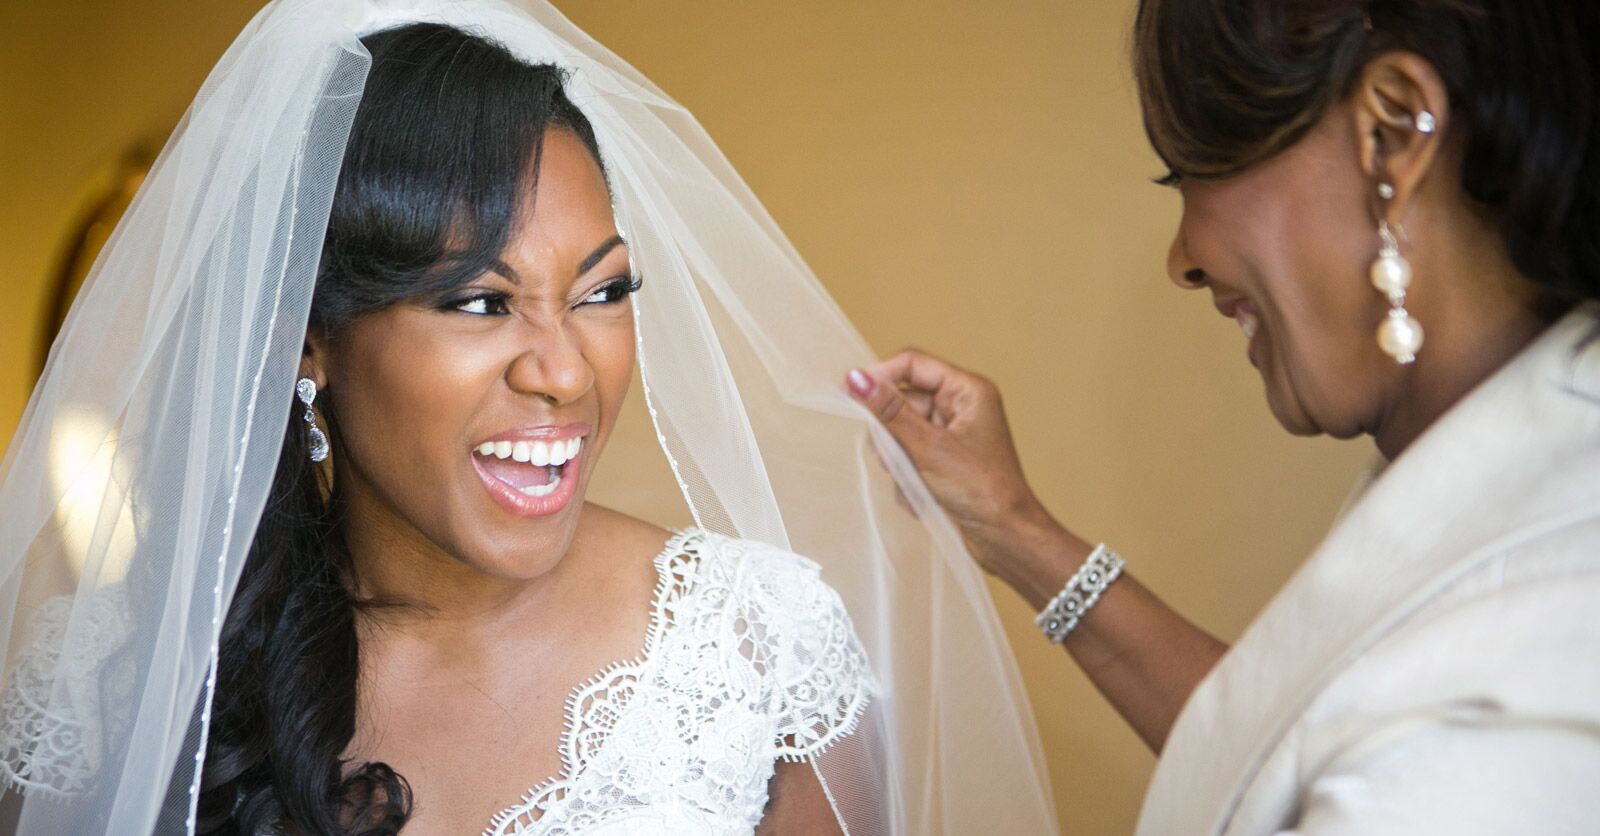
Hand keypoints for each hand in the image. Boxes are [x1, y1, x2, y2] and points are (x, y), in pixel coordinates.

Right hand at [846, 349, 1053, 573]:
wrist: (1005, 538)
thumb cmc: (983, 490)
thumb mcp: (928, 447)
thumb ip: (890, 412)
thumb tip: (857, 380)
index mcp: (968, 391)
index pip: (913, 364)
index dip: (880, 375)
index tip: (850, 393)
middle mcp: (961, 407)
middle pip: (904, 400)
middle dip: (891, 431)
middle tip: (887, 454)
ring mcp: (952, 434)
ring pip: (902, 432)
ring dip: (898, 459)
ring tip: (911, 480)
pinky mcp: (944, 459)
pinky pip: (909, 455)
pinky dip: (908, 476)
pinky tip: (920, 496)